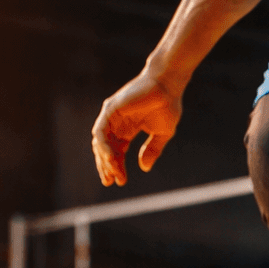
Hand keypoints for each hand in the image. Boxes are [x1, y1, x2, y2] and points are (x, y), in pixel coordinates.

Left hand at [92, 71, 182, 186]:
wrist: (168, 85)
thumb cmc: (168, 105)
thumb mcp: (162, 134)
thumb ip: (152, 150)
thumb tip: (144, 168)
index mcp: (127, 128)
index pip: (117, 150)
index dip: (117, 166)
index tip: (121, 182)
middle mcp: (116, 122)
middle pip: (105, 148)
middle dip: (106, 166)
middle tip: (110, 182)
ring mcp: (111, 115)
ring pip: (100, 142)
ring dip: (105, 160)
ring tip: (113, 174)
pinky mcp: (110, 109)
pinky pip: (101, 132)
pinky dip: (104, 146)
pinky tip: (111, 159)